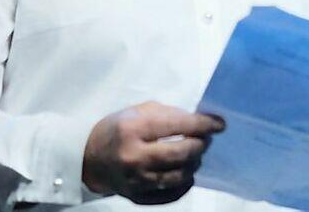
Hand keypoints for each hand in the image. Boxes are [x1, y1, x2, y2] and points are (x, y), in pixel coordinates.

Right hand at [82, 101, 224, 204]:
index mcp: (134, 129)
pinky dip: (184, 184)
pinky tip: (186, 172)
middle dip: (200, 145)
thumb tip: (199, 121)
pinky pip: (170, 194)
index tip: (220, 124)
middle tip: (205, 139)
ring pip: (178, 176)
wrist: (88, 159)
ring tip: (194, 154)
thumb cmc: (117, 129)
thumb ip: (168, 114)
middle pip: (181, 154)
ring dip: (194, 164)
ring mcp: (135, 180)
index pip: (177, 125)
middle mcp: (134, 157)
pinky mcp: (137, 197)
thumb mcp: (138, 111)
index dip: (203, 124)